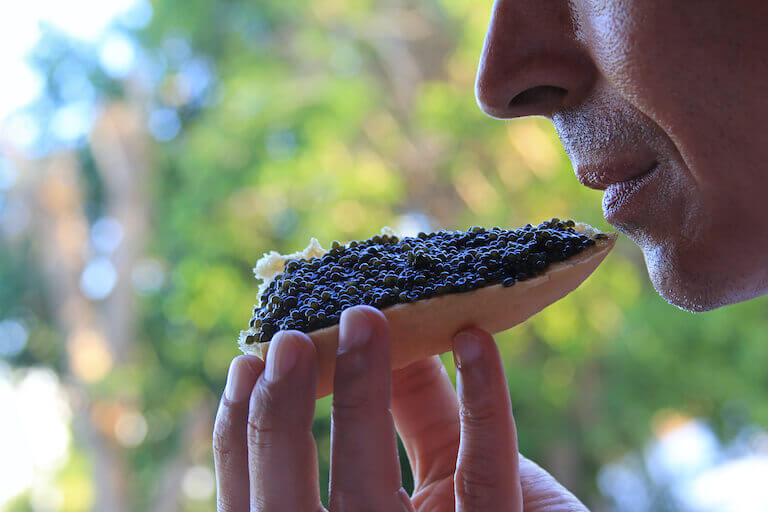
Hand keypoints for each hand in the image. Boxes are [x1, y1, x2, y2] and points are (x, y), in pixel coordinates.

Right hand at [213, 305, 588, 510]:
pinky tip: (473, 340)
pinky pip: (485, 474)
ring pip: (365, 494)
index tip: (244, 363)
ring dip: (358, 398)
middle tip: (289, 338)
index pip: (263, 499)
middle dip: (278, 417)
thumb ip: (408, 411)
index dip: (244, 435)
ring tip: (365, 319)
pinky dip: (481, 398)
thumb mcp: (441, 471)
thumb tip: (374, 328)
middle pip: (288, 505)